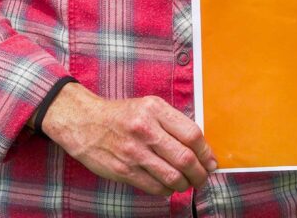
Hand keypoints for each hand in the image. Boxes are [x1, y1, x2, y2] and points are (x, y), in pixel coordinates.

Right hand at [40, 82, 216, 195]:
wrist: (84, 122)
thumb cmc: (122, 114)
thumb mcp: (148, 105)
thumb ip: (171, 122)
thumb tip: (198, 145)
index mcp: (155, 109)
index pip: (192, 134)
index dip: (206, 152)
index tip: (211, 161)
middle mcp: (146, 130)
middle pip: (185, 158)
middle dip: (200, 173)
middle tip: (204, 177)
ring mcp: (134, 152)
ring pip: (171, 176)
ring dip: (185, 184)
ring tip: (187, 184)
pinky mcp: (123, 171)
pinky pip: (153, 186)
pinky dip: (166, 190)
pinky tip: (169, 187)